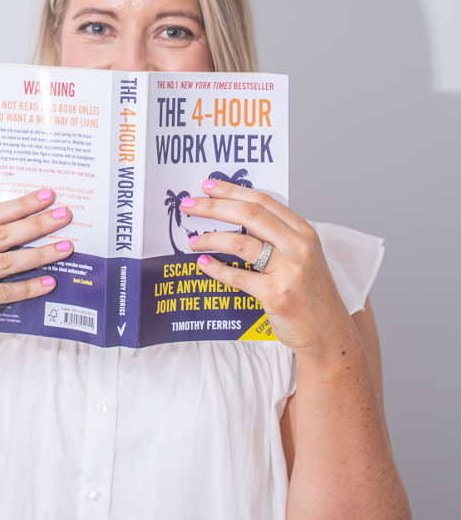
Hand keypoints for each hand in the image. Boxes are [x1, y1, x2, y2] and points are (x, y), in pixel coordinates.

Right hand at [0, 189, 72, 364]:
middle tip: (64, 216)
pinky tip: (49, 282)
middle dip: (37, 224)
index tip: (45, 196)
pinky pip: (3, 292)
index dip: (20, 204)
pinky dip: (29, 287)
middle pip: (2, 235)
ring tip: (65, 248)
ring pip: (6, 262)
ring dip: (40, 254)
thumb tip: (23, 229)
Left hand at [182, 180, 355, 360]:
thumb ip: (277, 236)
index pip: (263, 200)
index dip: (232, 190)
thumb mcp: (303, 257)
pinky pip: (237, 276)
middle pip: (249, 214)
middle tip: (189, 205)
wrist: (329, 333)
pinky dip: (215, 269)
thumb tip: (236, 216)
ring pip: (239, 242)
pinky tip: (202, 264)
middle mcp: (298, 246)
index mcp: (304, 232)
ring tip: (193, 240)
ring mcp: (289, 270)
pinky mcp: (276, 295)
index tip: (208, 186)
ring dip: (210, 238)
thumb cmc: (311, 294)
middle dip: (213, 207)